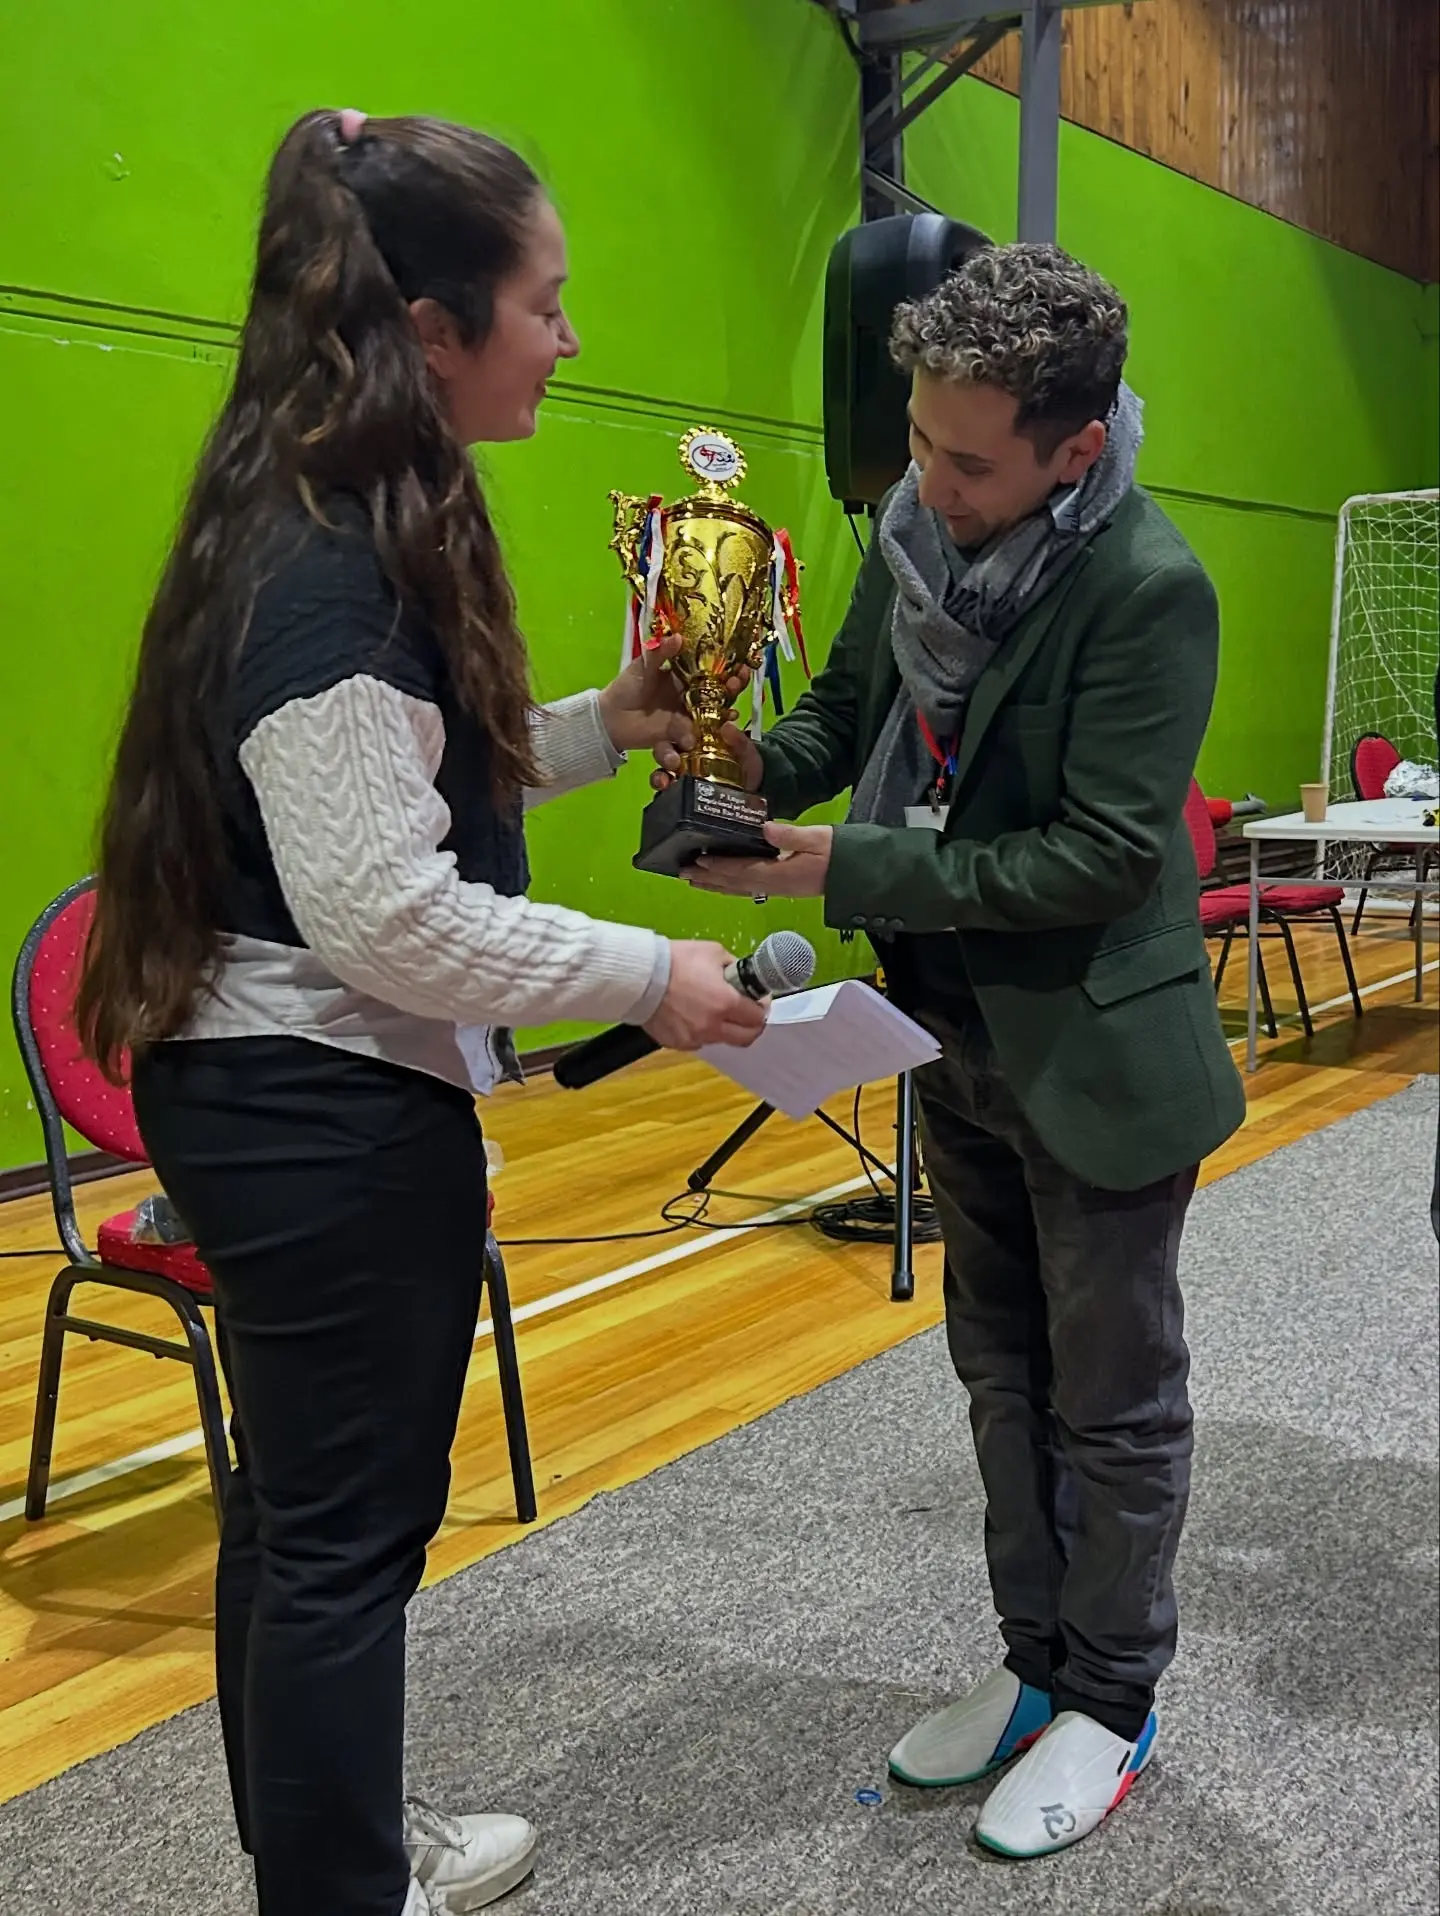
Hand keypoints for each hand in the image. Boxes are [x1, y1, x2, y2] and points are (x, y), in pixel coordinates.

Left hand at [598, 630, 748, 755]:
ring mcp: (686, 718)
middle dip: (731, 690)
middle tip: (736, 685)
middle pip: (718, 694)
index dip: (728, 668)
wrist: (610, 717)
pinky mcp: (678, 736)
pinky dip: (699, 738)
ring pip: (711, 718)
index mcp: (685, 677)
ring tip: (729, 716)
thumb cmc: (628, 687)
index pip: (712, 671)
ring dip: (722, 717)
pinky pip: (691, 739)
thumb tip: (677, 637)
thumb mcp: (643, 666)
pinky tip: (700, 739)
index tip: (741, 665)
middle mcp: (691, 697)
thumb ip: (660, 653)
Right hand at [643, 941, 768, 1050]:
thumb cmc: (675, 961)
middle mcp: (713, 1026)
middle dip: (752, 1025)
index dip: (761, 1007)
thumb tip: (743, 978)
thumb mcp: (714, 952)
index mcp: (726, 1004)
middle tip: (748, 1013)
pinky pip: (698, 1041)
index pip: (758, 1016)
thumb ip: (734, 968)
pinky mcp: (677, 1043)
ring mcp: (694, 1038)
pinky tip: (693, 1015)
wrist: (639, 976)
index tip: (757, 1000)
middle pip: (746, 1038)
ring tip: (713, 1009)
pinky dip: (701, 1031)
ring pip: (721, 1040)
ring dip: (725, 1028)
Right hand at [651, 718, 762, 793]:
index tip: (687, 741)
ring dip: (659, 773)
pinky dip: (661, 789)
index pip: (680, 730)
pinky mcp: (677, 793)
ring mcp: (679, 774)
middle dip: (665, 753)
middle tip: (673, 762)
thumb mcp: (747, 752)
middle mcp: (684, 754)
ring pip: (661, 770)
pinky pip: (663, 790)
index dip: (678, 731)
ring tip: (664, 780)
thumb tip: (727, 727)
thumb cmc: (747, 769)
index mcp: (698, 739)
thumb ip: (739, 741)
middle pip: (665, 749)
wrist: (753, 797)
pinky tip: (664, 791)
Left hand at [687, 822, 832, 897]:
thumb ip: (791, 835)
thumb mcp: (818, 838)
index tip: (698, 860)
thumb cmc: (839, 854)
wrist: (856, 875)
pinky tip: (722, 883)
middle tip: (683, 873)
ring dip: (715, 885)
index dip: (718, 867)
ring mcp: (777, 889)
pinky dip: (730, 887)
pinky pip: (748, 889)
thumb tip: (765, 827)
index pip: (741, 871)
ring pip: (738, 889)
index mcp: (780, 874)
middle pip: (733, 884)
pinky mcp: (780, 887)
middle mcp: (774, 885)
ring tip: (694, 880)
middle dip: (708, 879)